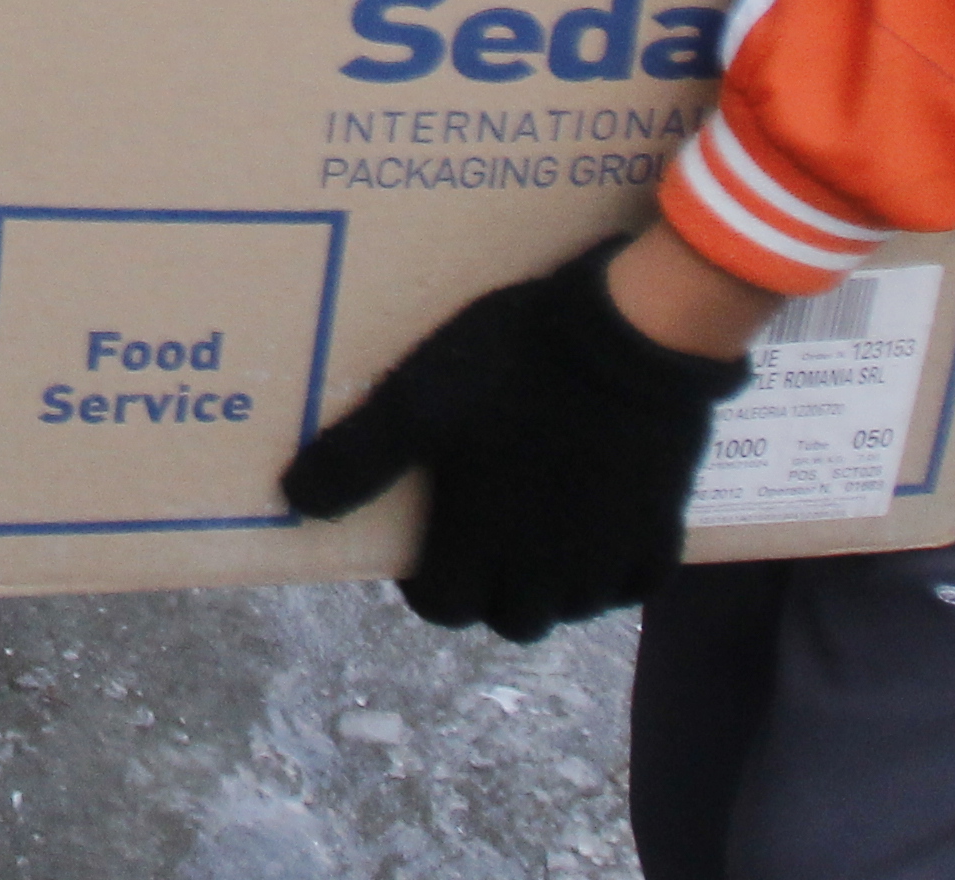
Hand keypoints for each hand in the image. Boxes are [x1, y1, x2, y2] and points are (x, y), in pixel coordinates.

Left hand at [276, 238, 755, 640]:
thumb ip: (356, 458)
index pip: (444, 607)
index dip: (428, 583)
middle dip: (488, 591)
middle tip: (480, 536)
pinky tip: (598, 534)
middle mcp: (546, 569)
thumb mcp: (416, 400)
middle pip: (511, 619)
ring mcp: (607, 553)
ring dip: (550, 588)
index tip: (428, 542)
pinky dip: (614, 574)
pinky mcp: (658, 528)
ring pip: (573, 607)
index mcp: (480, 543)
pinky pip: (636, 584)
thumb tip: (295, 501)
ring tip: (534, 535)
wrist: (624, 335)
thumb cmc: (512, 366)